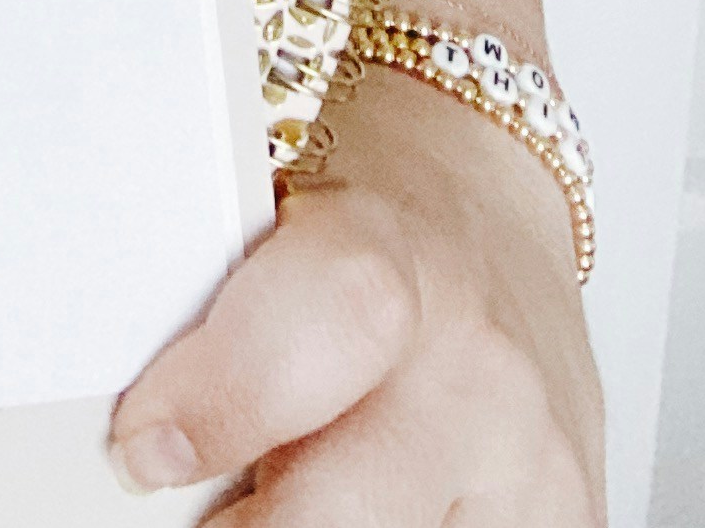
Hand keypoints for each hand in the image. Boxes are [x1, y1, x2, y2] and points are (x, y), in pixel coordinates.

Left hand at [108, 65, 603, 520]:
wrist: (489, 207)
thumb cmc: (370, 210)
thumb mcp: (279, 217)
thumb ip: (219, 318)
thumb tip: (139, 437)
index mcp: (393, 256)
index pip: (316, 331)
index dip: (221, 401)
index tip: (143, 449)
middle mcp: (480, 368)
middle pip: (341, 505)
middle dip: (245, 524)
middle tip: (195, 498)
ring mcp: (533, 463)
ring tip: (282, 482)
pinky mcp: (564, 521)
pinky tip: (356, 497)